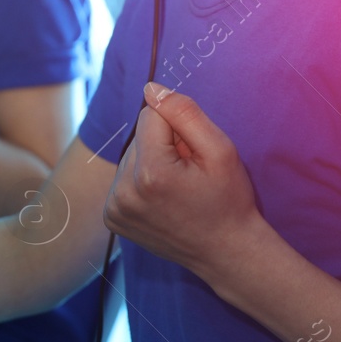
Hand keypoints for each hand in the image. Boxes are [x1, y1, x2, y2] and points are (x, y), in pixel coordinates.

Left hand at [103, 83, 266, 278]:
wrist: (227, 252)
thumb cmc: (229, 200)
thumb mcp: (220, 150)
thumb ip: (184, 112)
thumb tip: (150, 88)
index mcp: (150, 174)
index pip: (150, 116)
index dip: (178, 129)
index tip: (193, 155)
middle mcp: (124, 193)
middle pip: (138, 138)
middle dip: (163, 147)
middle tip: (189, 176)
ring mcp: (114, 209)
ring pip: (130, 158)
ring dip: (151, 164)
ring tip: (177, 190)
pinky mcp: (111, 219)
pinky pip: (123, 180)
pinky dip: (140, 184)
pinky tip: (162, 201)